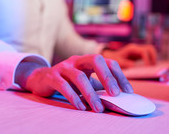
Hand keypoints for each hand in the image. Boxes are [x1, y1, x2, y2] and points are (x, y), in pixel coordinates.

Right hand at [16, 54, 133, 112]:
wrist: (40, 79)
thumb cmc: (67, 81)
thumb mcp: (84, 81)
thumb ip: (98, 87)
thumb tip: (118, 99)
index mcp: (87, 60)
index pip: (107, 62)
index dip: (119, 75)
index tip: (128, 92)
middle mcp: (76, 60)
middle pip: (95, 60)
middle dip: (107, 77)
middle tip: (116, 94)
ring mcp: (63, 67)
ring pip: (79, 76)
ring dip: (90, 93)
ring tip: (98, 108)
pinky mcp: (52, 77)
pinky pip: (64, 86)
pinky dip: (74, 97)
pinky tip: (81, 107)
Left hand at [102, 43, 156, 68]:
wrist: (110, 57)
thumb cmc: (113, 59)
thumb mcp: (118, 62)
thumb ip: (126, 64)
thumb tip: (135, 66)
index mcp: (132, 49)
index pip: (144, 51)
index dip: (147, 60)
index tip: (147, 68)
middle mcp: (137, 48)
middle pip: (150, 48)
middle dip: (153, 57)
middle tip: (153, 67)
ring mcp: (139, 51)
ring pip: (151, 51)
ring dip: (153, 59)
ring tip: (153, 69)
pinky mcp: (139, 55)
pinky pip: (148, 56)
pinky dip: (151, 61)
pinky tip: (150, 69)